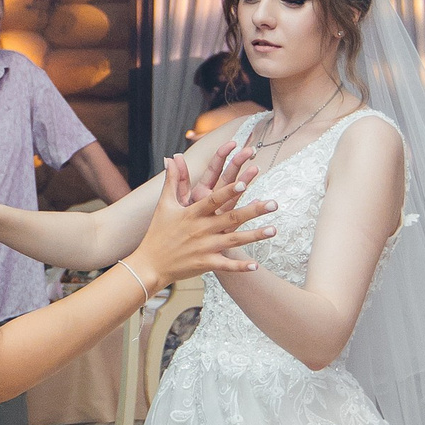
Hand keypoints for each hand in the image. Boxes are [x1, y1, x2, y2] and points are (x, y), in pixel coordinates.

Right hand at [134, 152, 272, 288]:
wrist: (150, 264)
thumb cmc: (158, 232)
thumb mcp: (164, 204)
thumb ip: (173, 180)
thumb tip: (172, 157)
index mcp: (191, 213)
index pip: (213, 200)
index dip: (228, 191)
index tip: (243, 182)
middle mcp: (200, 229)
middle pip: (231, 218)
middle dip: (253, 210)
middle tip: (274, 203)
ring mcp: (204, 248)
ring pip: (234, 240)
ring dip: (255, 235)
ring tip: (274, 229)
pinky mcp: (206, 264)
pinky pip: (226, 266)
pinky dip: (241, 266)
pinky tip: (257, 265)